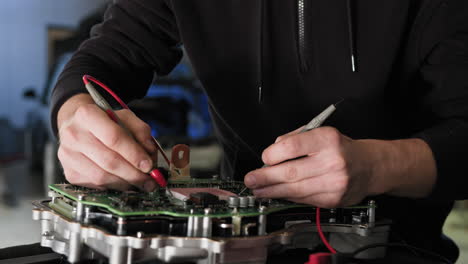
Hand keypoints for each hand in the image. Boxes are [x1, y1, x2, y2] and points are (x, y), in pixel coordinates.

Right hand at [57, 94, 157, 191]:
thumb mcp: (125, 117)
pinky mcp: (69, 172)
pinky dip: (114, 186)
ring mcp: (68, 156)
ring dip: (126, 183)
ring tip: (140, 183)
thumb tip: (150, 155)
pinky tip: (124, 182)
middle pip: (109, 161)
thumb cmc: (104, 122)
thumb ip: (141, 132)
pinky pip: (95, 185)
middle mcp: (73, 135)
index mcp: (87, 115)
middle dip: (134, 174)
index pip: (114, 138)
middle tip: (150, 180)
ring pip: (102, 177)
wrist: (77, 125)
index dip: (134, 154)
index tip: (149, 165)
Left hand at [244, 127, 378, 207]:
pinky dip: (288, 197)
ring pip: (295, 190)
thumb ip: (295, 139)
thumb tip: (272, 152)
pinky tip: (277, 194)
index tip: (264, 158)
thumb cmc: (341, 148)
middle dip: (265, 177)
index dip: (272, 155)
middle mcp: (333, 161)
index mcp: (327, 139)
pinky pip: (304, 199)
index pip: (292, 146)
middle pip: (290, 172)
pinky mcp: (333, 199)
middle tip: (251, 180)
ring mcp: (334, 183)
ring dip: (272, 191)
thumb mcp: (320, 132)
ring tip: (259, 190)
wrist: (369, 166)